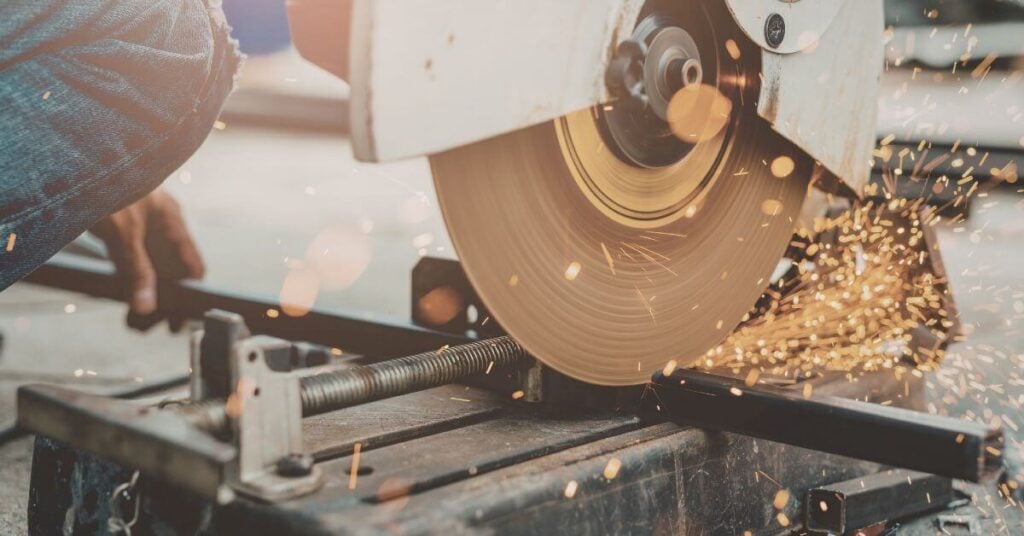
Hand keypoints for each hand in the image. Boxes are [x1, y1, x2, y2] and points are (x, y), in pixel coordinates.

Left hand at [90, 188, 203, 329]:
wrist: (68, 163)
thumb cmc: (103, 186)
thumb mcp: (123, 233)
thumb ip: (137, 269)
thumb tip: (147, 306)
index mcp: (171, 219)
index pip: (191, 262)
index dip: (190, 291)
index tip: (182, 316)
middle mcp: (159, 224)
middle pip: (170, 269)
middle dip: (165, 298)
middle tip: (157, 326)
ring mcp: (139, 226)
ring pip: (150, 266)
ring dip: (145, 292)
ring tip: (137, 320)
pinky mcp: (119, 228)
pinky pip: (131, 260)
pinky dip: (130, 280)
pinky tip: (125, 297)